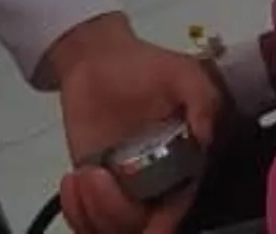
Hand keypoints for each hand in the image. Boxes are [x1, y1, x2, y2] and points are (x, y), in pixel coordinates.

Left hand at [48, 14, 222, 233]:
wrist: (99, 59)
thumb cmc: (145, 66)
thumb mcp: (182, 73)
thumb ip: (202, 98)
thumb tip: (204, 136)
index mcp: (183, 167)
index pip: (176, 211)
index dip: (162, 226)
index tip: (150, 226)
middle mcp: (155, 185)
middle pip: (138, 227)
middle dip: (115, 212)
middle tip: (96, 175)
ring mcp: (121, 188)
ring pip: (109, 228)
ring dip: (92, 210)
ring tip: (84, 174)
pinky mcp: (92, 186)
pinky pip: (85, 219)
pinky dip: (75, 210)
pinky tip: (72, 180)